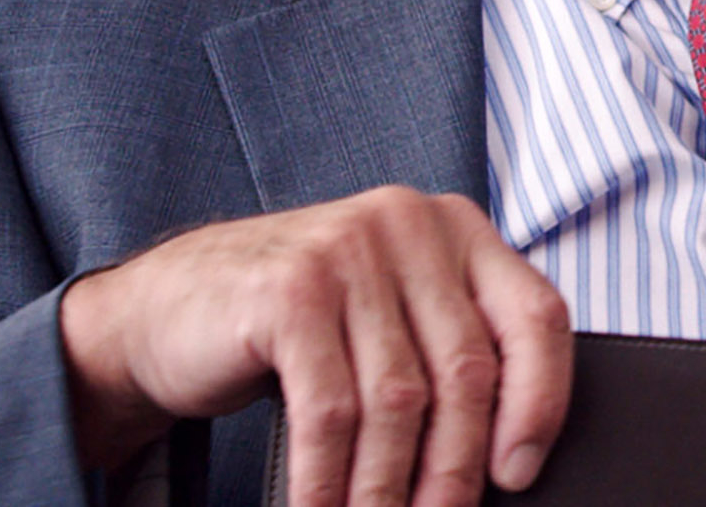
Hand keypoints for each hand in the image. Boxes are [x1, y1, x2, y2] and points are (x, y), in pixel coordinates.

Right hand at [60, 187, 572, 505]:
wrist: (164, 308)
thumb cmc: (296, 325)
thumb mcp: (387, 318)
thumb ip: (445, 352)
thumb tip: (508, 458)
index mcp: (456, 228)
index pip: (535, 316)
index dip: (541, 402)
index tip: (520, 472)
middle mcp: (410, 224)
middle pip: (466, 369)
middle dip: (457, 467)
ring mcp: (349, 250)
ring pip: (398, 400)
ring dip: (389, 487)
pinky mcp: (291, 291)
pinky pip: (331, 412)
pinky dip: (330, 480)